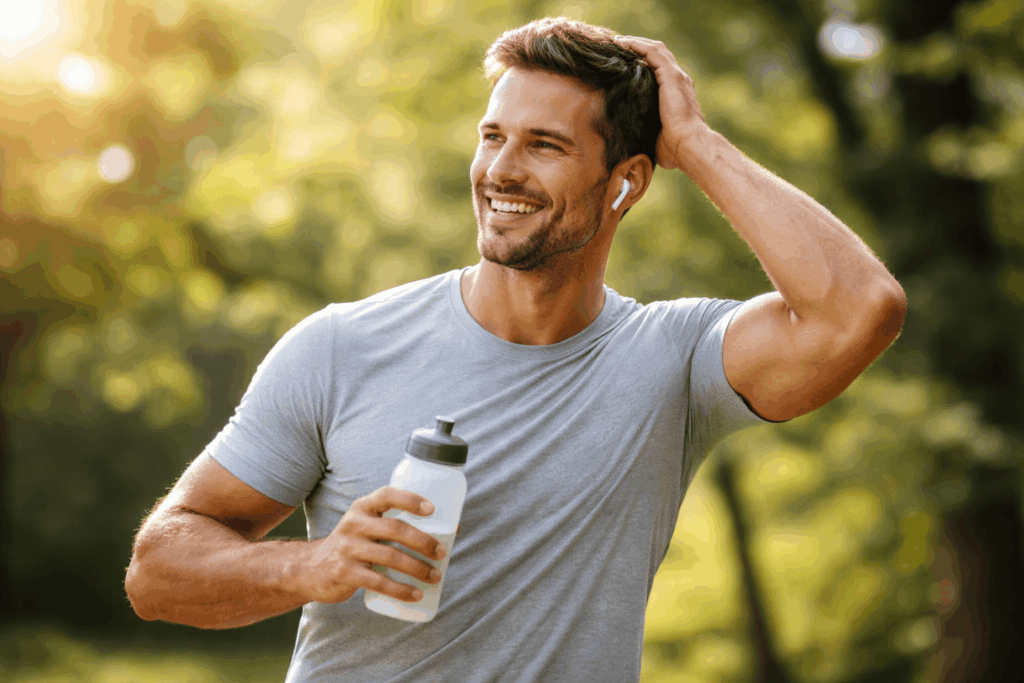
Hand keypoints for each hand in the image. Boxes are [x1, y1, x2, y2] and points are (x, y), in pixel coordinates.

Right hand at [296, 486, 445, 603]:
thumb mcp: (367, 527)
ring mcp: (347, 548)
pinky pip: (377, 581)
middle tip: (442, 553)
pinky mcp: (344, 572)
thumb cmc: (353, 545)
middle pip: (395, 529)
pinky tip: (415, 594)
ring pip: (390, 557)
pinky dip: (400, 590)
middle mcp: (353, 523)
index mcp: (362, 508)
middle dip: (423, 541)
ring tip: (435, 576)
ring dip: (417, 568)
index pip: (387, 495)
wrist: (310, 569)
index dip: (410, 499)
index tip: (432, 509)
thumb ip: (397, 525)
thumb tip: (452, 529)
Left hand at [613, 35, 708, 169]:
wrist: (689, 146)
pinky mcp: (671, 76)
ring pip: (655, 49)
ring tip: (618, 41)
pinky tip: (623, 43)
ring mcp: (676, 76)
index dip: (643, 63)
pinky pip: (653, 52)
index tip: (624, 63)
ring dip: (636, 43)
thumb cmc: (675, 150)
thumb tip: (631, 151)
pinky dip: (637, 45)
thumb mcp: (656, 139)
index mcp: (676, 94)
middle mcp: (678, 81)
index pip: (659, 70)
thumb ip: (646, 136)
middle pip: (657, 55)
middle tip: (617, 47)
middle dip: (638, 48)